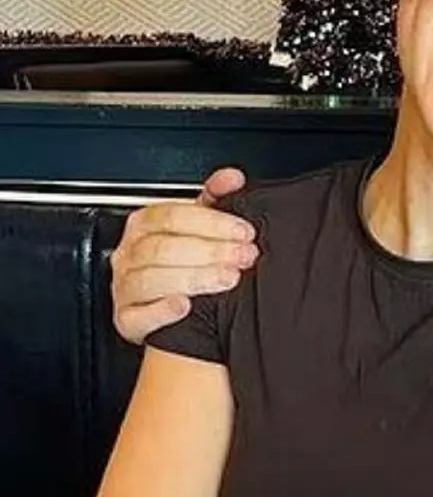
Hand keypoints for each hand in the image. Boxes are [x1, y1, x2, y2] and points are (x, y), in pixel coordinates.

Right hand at [109, 168, 256, 343]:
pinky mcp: (126, 319)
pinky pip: (137, 316)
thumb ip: (214, 198)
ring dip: (193, 278)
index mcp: (144, 225)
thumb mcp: (198, 225)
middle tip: (244, 256)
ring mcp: (124, 287)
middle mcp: (130, 254)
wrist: (165, 304)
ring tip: (228, 278)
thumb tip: (232, 178)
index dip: (211, 222)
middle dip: (210, 251)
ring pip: (150, 279)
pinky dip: (161, 311)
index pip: (171, 216)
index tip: (244, 231)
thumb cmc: (181, 259)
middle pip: (162, 247)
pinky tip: (185, 305)